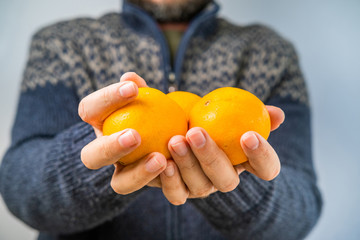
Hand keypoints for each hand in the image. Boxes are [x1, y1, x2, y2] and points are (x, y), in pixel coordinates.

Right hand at [79, 72, 166, 193]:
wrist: (170, 135)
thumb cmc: (154, 111)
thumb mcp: (148, 99)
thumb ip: (140, 90)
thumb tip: (129, 77)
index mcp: (100, 125)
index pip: (89, 110)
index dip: (106, 99)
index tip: (133, 88)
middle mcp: (106, 153)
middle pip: (91, 158)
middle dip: (109, 148)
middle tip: (134, 136)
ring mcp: (124, 174)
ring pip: (120, 184)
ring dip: (138, 172)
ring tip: (161, 158)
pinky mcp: (150, 188)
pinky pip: (149, 191)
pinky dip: (165, 181)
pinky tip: (176, 166)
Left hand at [158, 106, 284, 204]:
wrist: (180, 127)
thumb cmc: (210, 118)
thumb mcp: (230, 112)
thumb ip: (253, 112)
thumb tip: (278, 114)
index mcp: (244, 163)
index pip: (266, 169)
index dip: (262, 157)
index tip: (248, 135)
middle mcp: (224, 180)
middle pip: (227, 181)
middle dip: (212, 158)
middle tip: (196, 133)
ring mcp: (202, 188)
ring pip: (200, 186)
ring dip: (187, 165)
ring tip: (175, 140)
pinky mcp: (179, 192)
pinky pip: (176, 194)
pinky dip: (169, 180)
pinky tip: (161, 160)